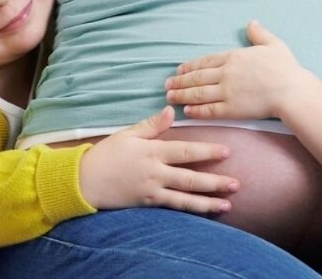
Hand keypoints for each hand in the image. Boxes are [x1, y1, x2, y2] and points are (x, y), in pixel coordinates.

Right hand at [79, 106, 238, 213]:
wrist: (84, 180)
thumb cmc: (107, 154)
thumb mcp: (128, 134)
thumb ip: (152, 125)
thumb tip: (171, 110)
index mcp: (152, 152)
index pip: (185, 152)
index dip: (207, 152)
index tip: (227, 152)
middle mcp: (155, 173)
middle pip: (190, 178)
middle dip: (215, 182)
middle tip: (237, 183)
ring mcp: (152, 191)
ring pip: (185, 198)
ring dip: (208, 202)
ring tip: (227, 205)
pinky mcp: (147, 204)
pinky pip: (173, 208)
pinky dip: (190, 210)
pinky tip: (205, 212)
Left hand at [165, 21, 313, 120]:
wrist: (291, 90)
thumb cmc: (286, 68)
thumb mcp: (274, 44)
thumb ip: (260, 34)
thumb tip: (252, 22)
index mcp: (234, 57)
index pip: (205, 61)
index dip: (190, 66)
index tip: (178, 70)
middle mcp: (226, 73)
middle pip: (197, 77)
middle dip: (179, 81)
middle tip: (167, 85)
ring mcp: (228, 92)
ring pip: (199, 93)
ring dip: (182, 95)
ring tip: (170, 97)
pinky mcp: (232, 109)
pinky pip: (209, 110)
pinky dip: (196, 110)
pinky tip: (187, 111)